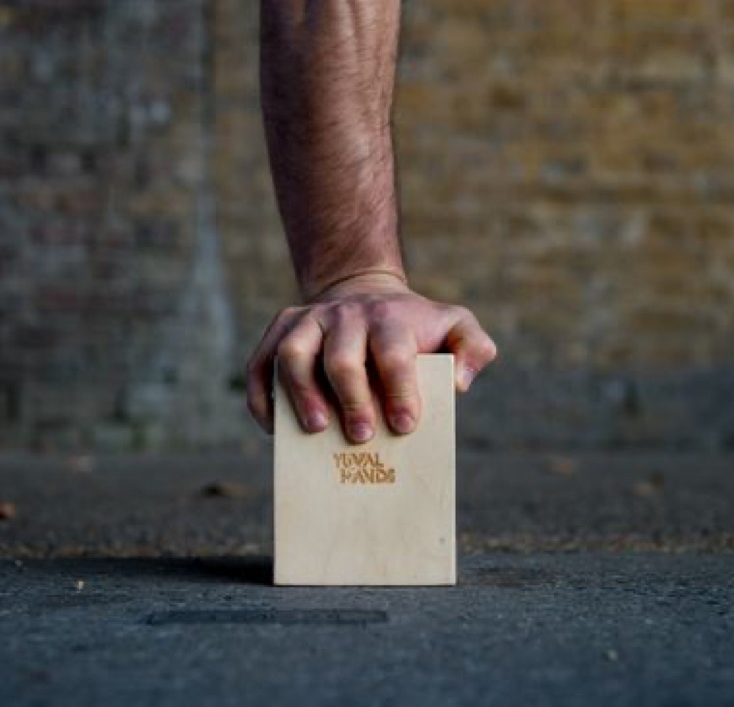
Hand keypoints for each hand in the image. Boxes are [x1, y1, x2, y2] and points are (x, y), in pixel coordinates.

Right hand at [246, 271, 496, 442]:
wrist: (367, 295)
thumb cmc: (414, 327)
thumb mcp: (455, 326)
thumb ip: (474, 348)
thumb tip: (459, 384)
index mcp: (389, 317)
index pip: (393, 353)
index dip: (399, 390)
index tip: (405, 426)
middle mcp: (344, 314)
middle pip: (341, 357)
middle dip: (352, 400)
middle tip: (362, 437)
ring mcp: (308, 320)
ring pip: (292, 354)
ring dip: (300, 395)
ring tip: (317, 430)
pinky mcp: (280, 330)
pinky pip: (260, 363)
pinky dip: (262, 396)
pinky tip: (275, 429)